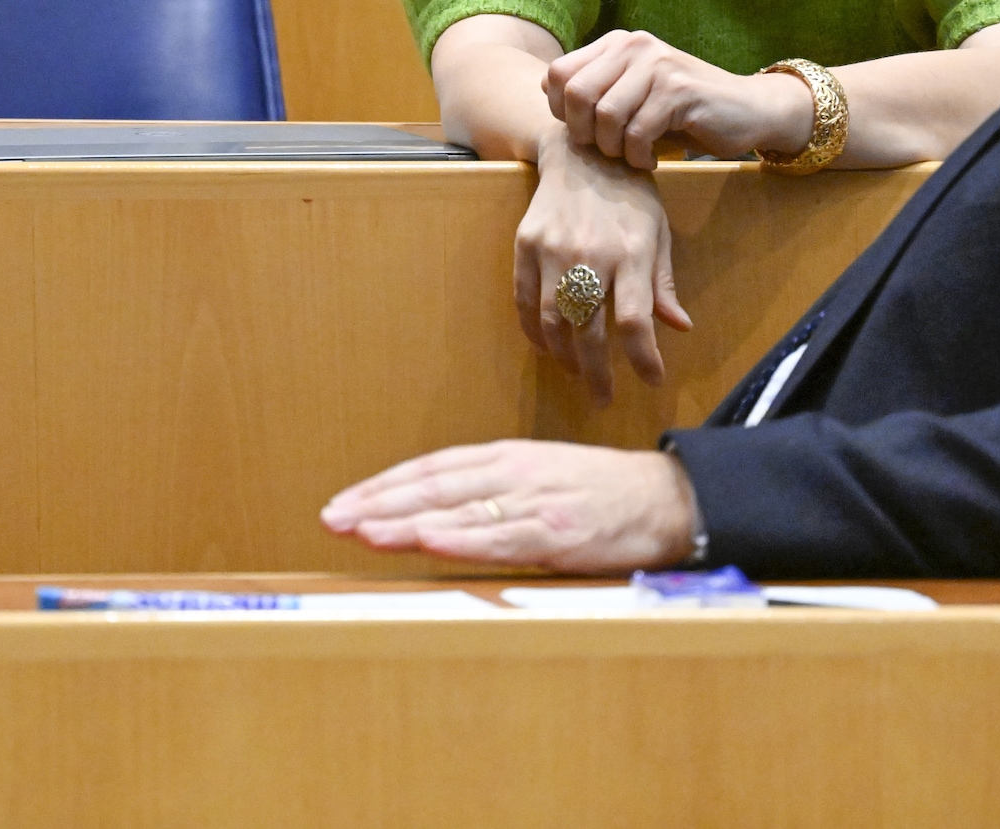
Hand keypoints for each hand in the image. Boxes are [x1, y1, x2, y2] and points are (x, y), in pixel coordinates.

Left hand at [321, 440, 699, 572]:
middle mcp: (513, 473)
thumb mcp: (539, 478)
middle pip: (432, 485)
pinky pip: (501, 536)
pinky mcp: (558, 531)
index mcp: (506, 458)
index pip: (431, 468)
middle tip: (332, 518)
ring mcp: (534, 501)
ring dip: (405, 521)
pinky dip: (461, 538)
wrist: (667, 498)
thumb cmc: (600, 493)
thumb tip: (434, 513)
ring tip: (361, 532)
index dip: (384, 485)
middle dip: (378, 502)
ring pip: (458, 509)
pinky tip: (428, 541)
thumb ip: (492, 492)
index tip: (344, 504)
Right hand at [516, 137, 690, 403]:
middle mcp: (591, 254)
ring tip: (576, 372)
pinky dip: (534, 331)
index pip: (635, 321)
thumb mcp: (658, 233)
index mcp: (631, 253)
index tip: (651, 380)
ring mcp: (553, 250)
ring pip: (553, 321)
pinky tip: (547, 346)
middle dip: (597, 373)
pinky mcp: (526, 244)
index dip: (643, 359)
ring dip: (564, 356)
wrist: (582, 150)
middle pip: (589, 331)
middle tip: (603, 398)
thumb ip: (662, 284)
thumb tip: (679, 327)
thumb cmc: (630, 195)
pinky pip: (524, 300)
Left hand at [544, 29, 812, 169]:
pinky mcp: (679, 90)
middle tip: (607, 150)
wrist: (747, 110)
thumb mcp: (632, 94)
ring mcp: (658, 65)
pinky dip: (639, 156)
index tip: (585, 133)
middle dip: (583, 133)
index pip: (557, 74)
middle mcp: (634, 46)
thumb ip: (594, 89)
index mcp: (617, 44)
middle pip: (576, 93)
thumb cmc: (681, 111)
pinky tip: (652, 160)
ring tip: (632, 155)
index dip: (561, 112)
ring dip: (614, 148)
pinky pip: (638, 132)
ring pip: (606, 115)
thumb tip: (543, 88)